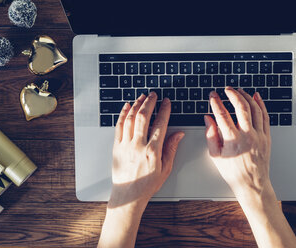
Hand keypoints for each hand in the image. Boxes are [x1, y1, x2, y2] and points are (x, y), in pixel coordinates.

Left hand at [110, 92, 184, 208]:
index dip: (164, 110)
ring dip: (137, 105)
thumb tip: (179, 134)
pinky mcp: (117, 147)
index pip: (160, 124)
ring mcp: (126, 145)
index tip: (166, 102)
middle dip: (149, 102)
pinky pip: (119, 126)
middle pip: (144, 117)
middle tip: (153, 95)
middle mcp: (138, 145)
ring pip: (131, 119)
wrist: (128, 194)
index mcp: (152, 151)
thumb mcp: (165, 168)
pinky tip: (127, 107)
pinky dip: (123, 114)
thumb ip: (171, 149)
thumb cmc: (147, 184)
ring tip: (142, 97)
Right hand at [204, 87, 271, 200]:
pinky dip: (260, 104)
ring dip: (246, 96)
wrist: (252, 183)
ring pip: (254, 109)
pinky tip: (256, 97)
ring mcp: (259, 135)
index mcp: (232, 140)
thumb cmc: (233, 172)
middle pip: (241, 107)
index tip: (213, 96)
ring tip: (239, 90)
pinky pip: (265, 116)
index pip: (222, 115)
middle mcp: (247, 136)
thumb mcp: (215, 155)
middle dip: (232, 94)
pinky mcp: (267, 137)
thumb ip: (210, 135)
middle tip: (226, 89)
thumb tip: (208, 119)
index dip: (216, 102)